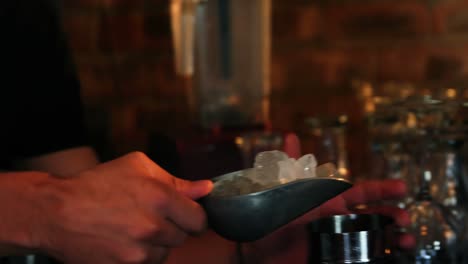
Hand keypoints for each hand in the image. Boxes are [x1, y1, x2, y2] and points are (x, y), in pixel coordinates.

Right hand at [35, 152, 212, 263]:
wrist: (56, 212)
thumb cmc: (97, 183)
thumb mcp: (138, 167)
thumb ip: (177, 181)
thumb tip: (206, 189)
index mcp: (160, 198)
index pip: (200, 219)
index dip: (195, 216)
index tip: (187, 214)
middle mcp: (152, 227)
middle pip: (183, 237)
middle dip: (173, 227)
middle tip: (151, 217)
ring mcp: (138, 252)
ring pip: (165, 252)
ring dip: (157, 243)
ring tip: (134, 228)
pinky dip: (141, 256)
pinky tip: (125, 241)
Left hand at [241, 134, 411, 263]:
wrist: (262, 251)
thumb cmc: (272, 218)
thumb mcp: (282, 188)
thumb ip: (289, 163)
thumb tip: (290, 135)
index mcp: (330, 201)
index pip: (362, 192)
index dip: (382, 190)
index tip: (401, 188)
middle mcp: (339, 219)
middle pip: (375, 215)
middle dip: (393, 214)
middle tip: (404, 217)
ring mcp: (341, 239)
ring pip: (376, 235)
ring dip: (393, 234)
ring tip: (404, 236)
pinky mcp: (341, 254)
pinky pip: (368, 253)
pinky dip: (386, 251)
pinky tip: (395, 250)